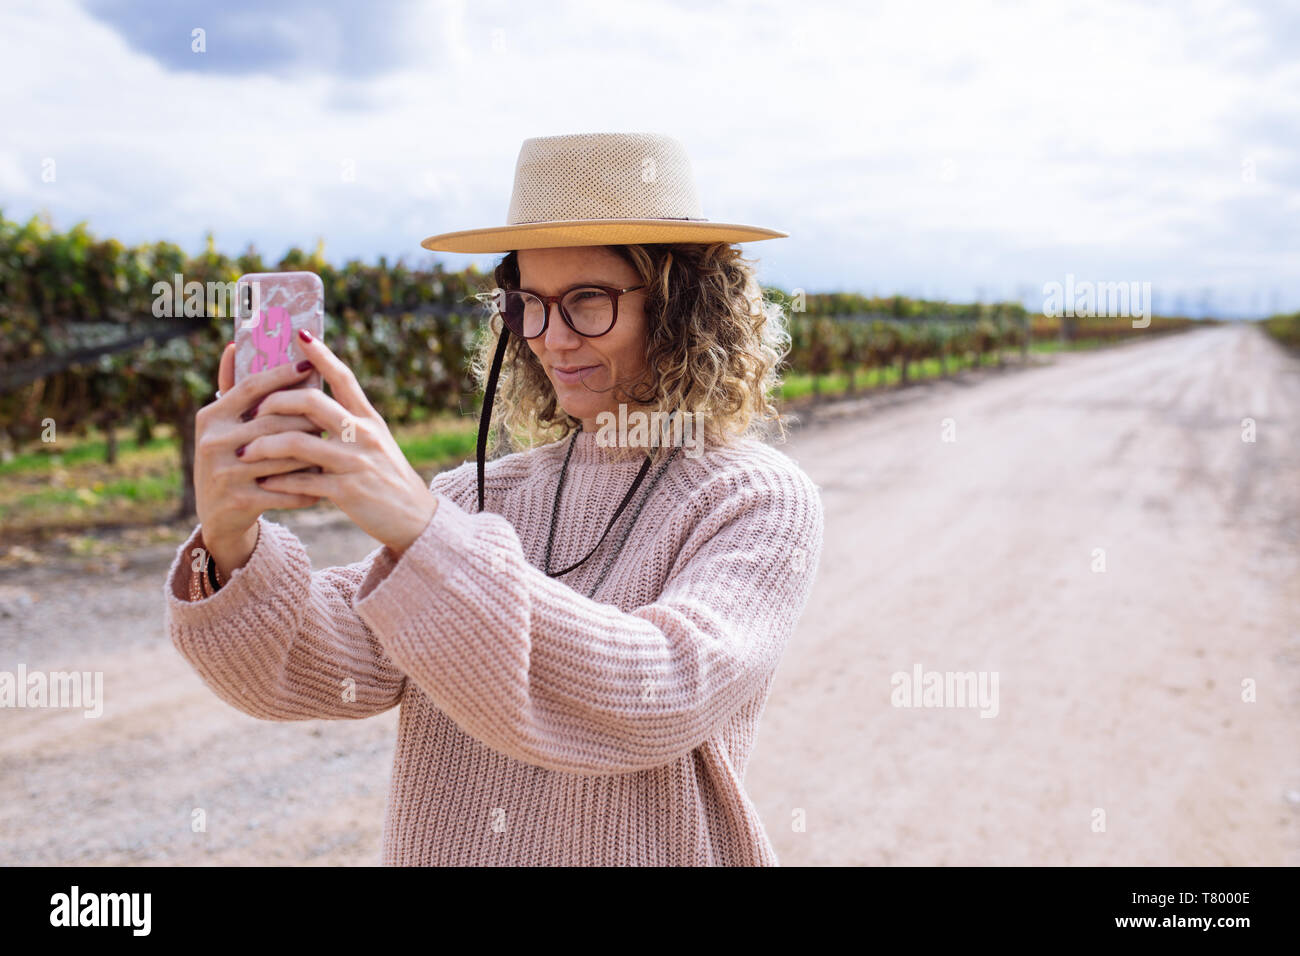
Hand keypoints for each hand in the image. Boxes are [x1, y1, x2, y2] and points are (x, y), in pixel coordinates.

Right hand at [194, 343, 324, 577]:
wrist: (218, 517)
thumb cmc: (230, 460)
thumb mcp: (224, 426)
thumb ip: (234, 390)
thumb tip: (236, 345)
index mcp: (211, 417)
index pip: (252, 387)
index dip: (282, 374)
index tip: (309, 364)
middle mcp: (213, 442)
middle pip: (275, 420)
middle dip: (308, 418)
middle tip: (334, 415)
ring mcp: (225, 472)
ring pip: (286, 455)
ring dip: (315, 452)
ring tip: (336, 446)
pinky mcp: (240, 500)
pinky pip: (288, 489)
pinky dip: (310, 486)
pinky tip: (327, 481)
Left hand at [244, 329, 437, 555]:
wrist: (414, 517)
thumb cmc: (387, 476)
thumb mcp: (375, 442)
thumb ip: (348, 421)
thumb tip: (311, 402)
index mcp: (368, 418)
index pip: (343, 377)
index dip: (321, 355)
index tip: (300, 335)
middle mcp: (363, 434)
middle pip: (311, 402)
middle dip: (274, 402)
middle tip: (253, 411)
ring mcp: (355, 462)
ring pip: (298, 442)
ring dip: (263, 446)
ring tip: (243, 452)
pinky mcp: (347, 491)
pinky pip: (303, 481)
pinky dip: (278, 482)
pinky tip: (263, 482)